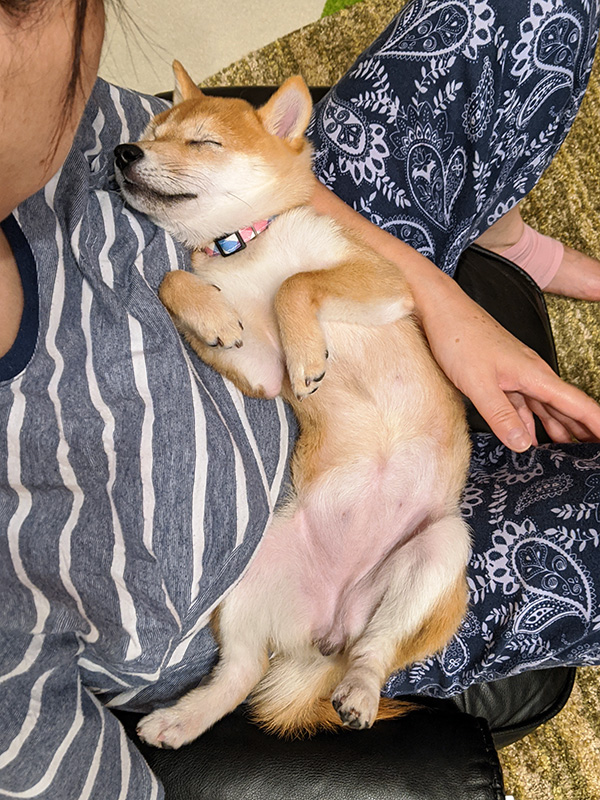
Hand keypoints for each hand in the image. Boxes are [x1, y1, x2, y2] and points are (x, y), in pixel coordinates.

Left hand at [421, 280, 599, 449]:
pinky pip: (522, 405)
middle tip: (592, 457)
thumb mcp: (478, 383)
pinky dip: (530, 423)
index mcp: (535, 375)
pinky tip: (531, 438)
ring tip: (572, 453)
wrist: (441, 311)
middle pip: (566, 408)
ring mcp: (516, 375)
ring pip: (544, 408)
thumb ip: (500, 416)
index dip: (597, 425)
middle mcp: (532, 375)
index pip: (577, 404)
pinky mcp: (499, 377)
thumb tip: (524, 445)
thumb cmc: (459, 338)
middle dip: (583, 432)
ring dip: (559, 430)